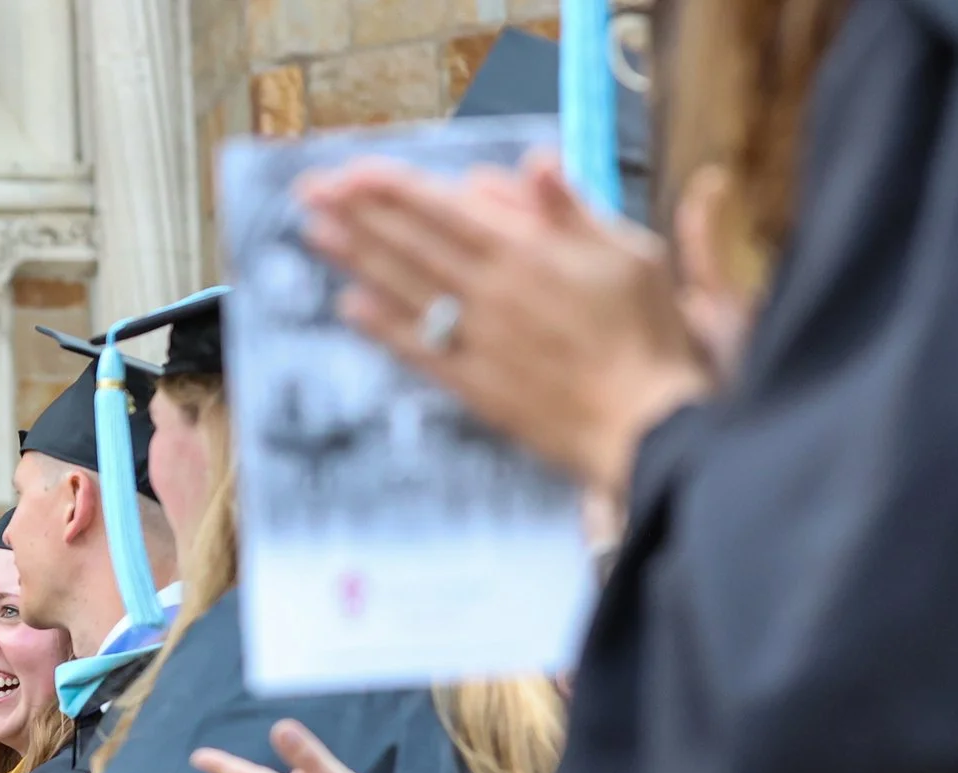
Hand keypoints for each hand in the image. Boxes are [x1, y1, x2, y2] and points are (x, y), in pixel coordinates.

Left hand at [297, 152, 709, 495]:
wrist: (645, 423)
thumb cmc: (648, 334)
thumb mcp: (630, 252)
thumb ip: (571, 208)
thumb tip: (527, 164)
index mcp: (528, 253)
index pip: (445, 209)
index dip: (394, 189)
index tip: (351, 171)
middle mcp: (492, 293)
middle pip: (413, 246)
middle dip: (358, 216)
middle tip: (309, 194)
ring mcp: (479, 341)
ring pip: (406, 291)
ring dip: (358, 261)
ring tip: (316, 236)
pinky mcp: (476, 387)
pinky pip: (420, 352)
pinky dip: (383, 329)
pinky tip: (351, 309)